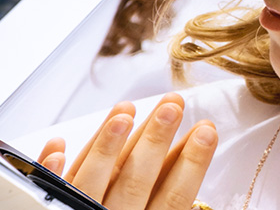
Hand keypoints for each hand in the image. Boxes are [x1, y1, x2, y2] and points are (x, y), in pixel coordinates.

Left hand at [37, 93, 217, 209]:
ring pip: (94, 180)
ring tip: (126, 110)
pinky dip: (53, 168)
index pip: (175, 196)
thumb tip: (202, 202)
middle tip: (173, 105)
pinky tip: (61, 144)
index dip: (192, 162)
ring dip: (109, 144)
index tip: (206, 131)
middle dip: (156, 139)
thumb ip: (172, 209)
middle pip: (137, 180)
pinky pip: (49, 192)